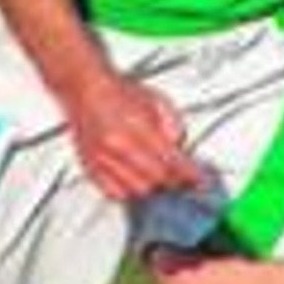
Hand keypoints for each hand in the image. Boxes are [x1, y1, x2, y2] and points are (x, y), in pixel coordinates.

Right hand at [65, 68, 205, 203]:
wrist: (83, 89)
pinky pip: (116, 194)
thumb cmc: (117, 92)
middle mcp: (117, 146)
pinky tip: (136, 179)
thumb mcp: (157, 100)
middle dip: (174, 182)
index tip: (200, 181)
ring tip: (158, 177)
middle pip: (157, 180)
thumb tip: (180, 148)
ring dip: (153, 187)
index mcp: (135, 125)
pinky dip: (130, 191)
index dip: (190, 175)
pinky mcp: (90, 169)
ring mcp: (101, 160)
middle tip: (182, 178)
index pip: (171, 161)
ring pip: (138, 191)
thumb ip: (174, 125)